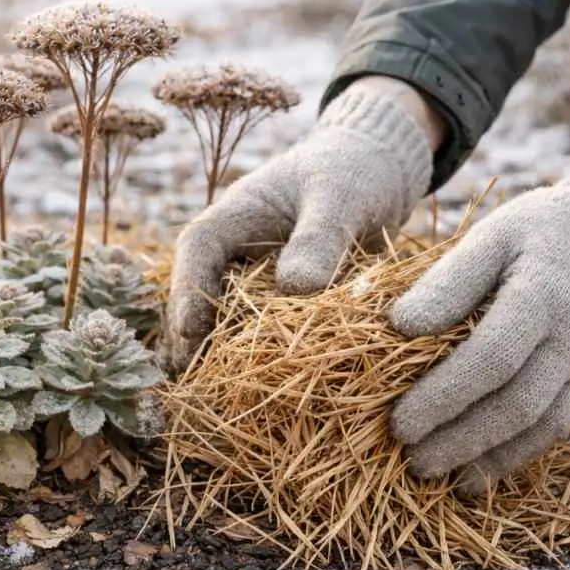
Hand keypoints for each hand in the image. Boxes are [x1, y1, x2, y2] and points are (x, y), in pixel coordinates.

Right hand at [161, 77, 436, 372]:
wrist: (381, 169)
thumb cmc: (355, 170)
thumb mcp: (341, 197)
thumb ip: (320, 237)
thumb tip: (297, 288)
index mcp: (235, 216)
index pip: (197, 251)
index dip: (187, 291)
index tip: (191, 331)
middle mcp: (235, 252)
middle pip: (199, 297)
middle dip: (196, 340)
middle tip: (201, 384)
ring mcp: (255, 280)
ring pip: (225, 320)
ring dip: (225, 355)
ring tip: (227, 399)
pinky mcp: (280, 303)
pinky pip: (261, 332)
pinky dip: (261, 358)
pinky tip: (269, 392)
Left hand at [389, 146, 569, 494]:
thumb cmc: (537, 235)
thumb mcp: (492, 237)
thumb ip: (448, 281)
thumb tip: (400, 326)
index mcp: (542, 296)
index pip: (491, 358)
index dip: (443, 396)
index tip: (399, 423)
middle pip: (514, 403)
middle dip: (457, 438)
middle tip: (408, 457)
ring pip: (537, 426)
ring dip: (481, 456)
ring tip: (430, 473)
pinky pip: (553, 430)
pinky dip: (511, 458)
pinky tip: (471, 477)